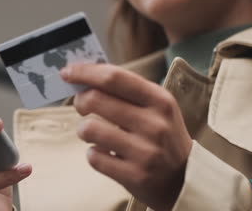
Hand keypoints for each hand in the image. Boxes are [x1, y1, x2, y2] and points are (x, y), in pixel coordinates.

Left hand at [61, 64, 191, 210]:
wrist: (185, 179)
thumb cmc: (162, 135)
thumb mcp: (157, 106)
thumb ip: (126, 90)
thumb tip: (85, 76)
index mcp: (160, 99)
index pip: (114, 77)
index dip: (85, 72)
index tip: (67, 72)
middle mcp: (155, 124)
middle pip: (95, 99)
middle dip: (80, 100)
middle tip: (81, 104)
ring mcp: (145, 152)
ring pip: (89, 129)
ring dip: (84, 129)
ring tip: (94, 132)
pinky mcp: (135, 176)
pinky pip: (94, 157)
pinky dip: (93, 153)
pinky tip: (105, 153)